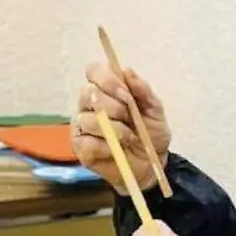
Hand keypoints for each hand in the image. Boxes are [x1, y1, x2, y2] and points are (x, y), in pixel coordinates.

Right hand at [73, 63, 169, 192]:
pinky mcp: (80, 147)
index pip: (94, 71)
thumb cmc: (150, 134)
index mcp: (105, 89)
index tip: (125, 94)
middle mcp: (89, 104)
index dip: (107, 79)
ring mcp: (82, 125)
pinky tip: (116, 150)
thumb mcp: (155, 110)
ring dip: (114, 129)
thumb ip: (143, 90)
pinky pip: (87, 142)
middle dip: (113, 106)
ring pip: (87, 119)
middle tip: (129, 118)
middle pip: (87, 93)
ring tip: (129, 137)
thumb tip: (127, 71)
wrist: (152, 165)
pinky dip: (105, 147)